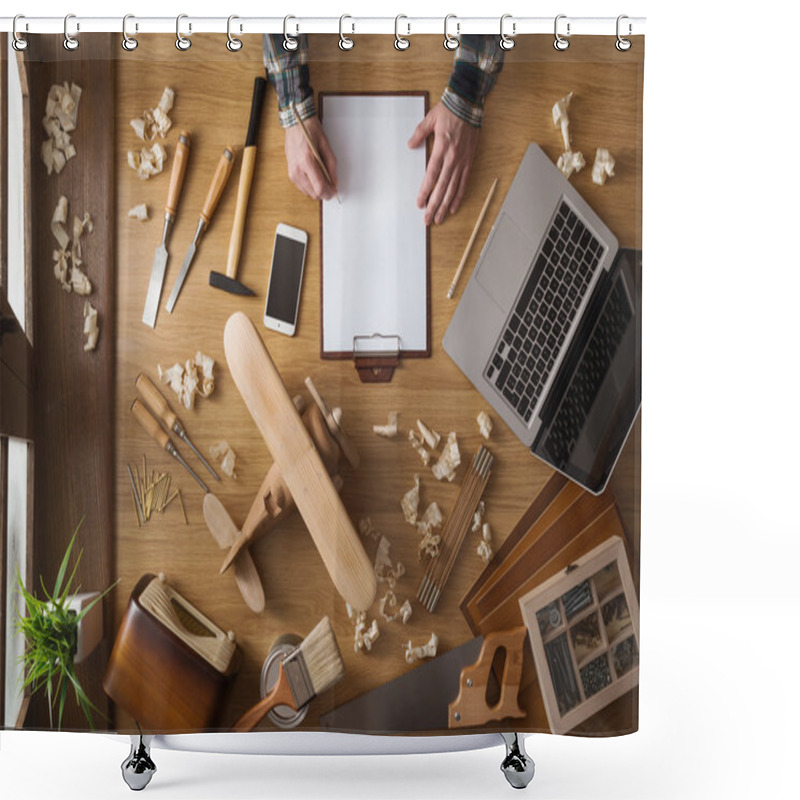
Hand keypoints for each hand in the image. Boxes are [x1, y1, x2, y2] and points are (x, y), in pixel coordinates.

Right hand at [284, 116, 337, 200]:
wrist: (296, 124)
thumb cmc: (310, 132)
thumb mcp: (326, 147)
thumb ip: (332, 167)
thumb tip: (334, 182)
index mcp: (307, 161)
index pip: (320, 188)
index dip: (329, 193)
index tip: (334, 191)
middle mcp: (297, 170)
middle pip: (314, 194)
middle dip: (324, 192)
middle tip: (330, 184)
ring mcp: (292, 173)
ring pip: (308, 193)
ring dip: (317, 189)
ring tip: (322, 178)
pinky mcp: (290, 174)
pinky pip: (303, 188)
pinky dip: (310, 186)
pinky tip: (314, 177)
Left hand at [408, 102, 479, 224]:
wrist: (469, 104)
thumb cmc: (450, 110)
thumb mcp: (430, 119)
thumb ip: (419, 134)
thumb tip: (410, 145)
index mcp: (442, 149)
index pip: (432, 176)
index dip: (426, 192)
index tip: (420, 204)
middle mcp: (453, 158)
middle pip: (442, 188)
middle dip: (434, 205)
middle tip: (428, 219)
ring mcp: (462, 161)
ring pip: (453, 189)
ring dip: (445, 205)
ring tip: (439, 218)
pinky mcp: (469, 161)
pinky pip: (464, 183)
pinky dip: (458, 196)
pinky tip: (453, 207)